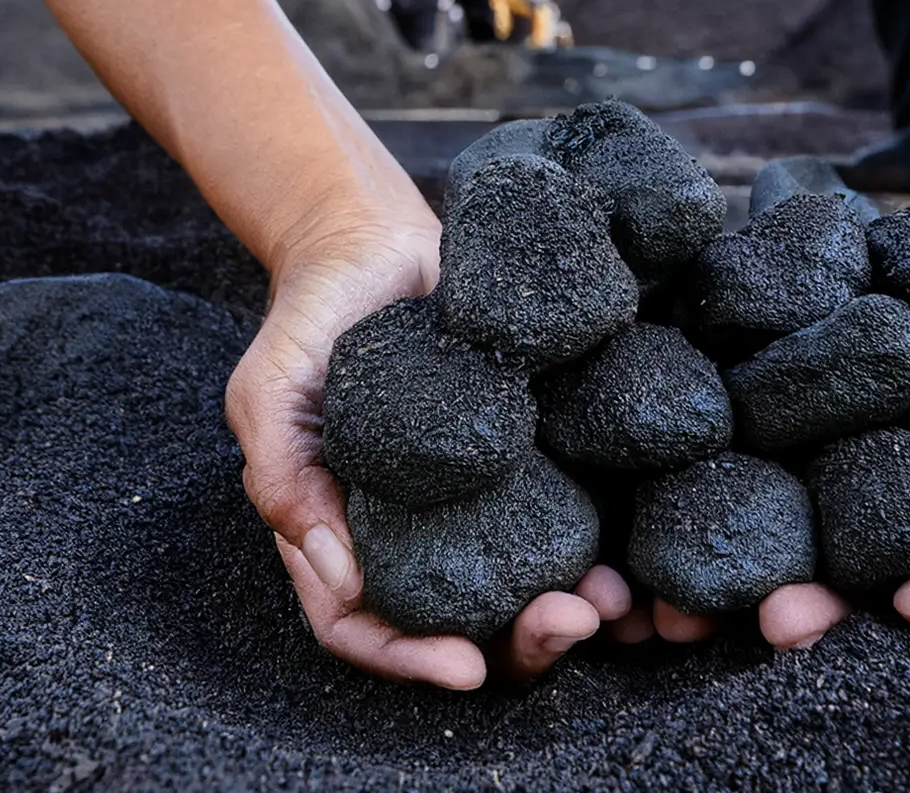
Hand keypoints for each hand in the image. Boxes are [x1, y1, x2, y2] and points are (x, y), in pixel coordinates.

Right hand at [224, 203, 628, 686]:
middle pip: (466, 620)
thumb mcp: (271, 392)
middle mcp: (420, 531)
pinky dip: (608, 541)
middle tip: (570, 622)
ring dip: (576, 606)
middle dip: (522, 642)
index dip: (411, 660)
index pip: (367, 624)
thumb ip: (286, 476)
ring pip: (528, 580)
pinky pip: (572, 509)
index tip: (466, 668)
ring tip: (615, 598)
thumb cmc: (312, 318)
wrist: (380, 242)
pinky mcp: (536, 453)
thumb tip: (343, 577)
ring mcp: (484, 497)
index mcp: (347, 533)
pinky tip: (639, 547)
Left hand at [639, 413, 909, 647]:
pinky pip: (696, 485)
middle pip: (841, 590)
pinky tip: (618, 537)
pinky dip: (658, 513)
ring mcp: (798, 495)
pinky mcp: (739, 444)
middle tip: (782, 620)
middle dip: (814, 610)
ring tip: (676, 608)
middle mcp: (866, 537)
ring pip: (757, 554)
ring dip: (716, 590)